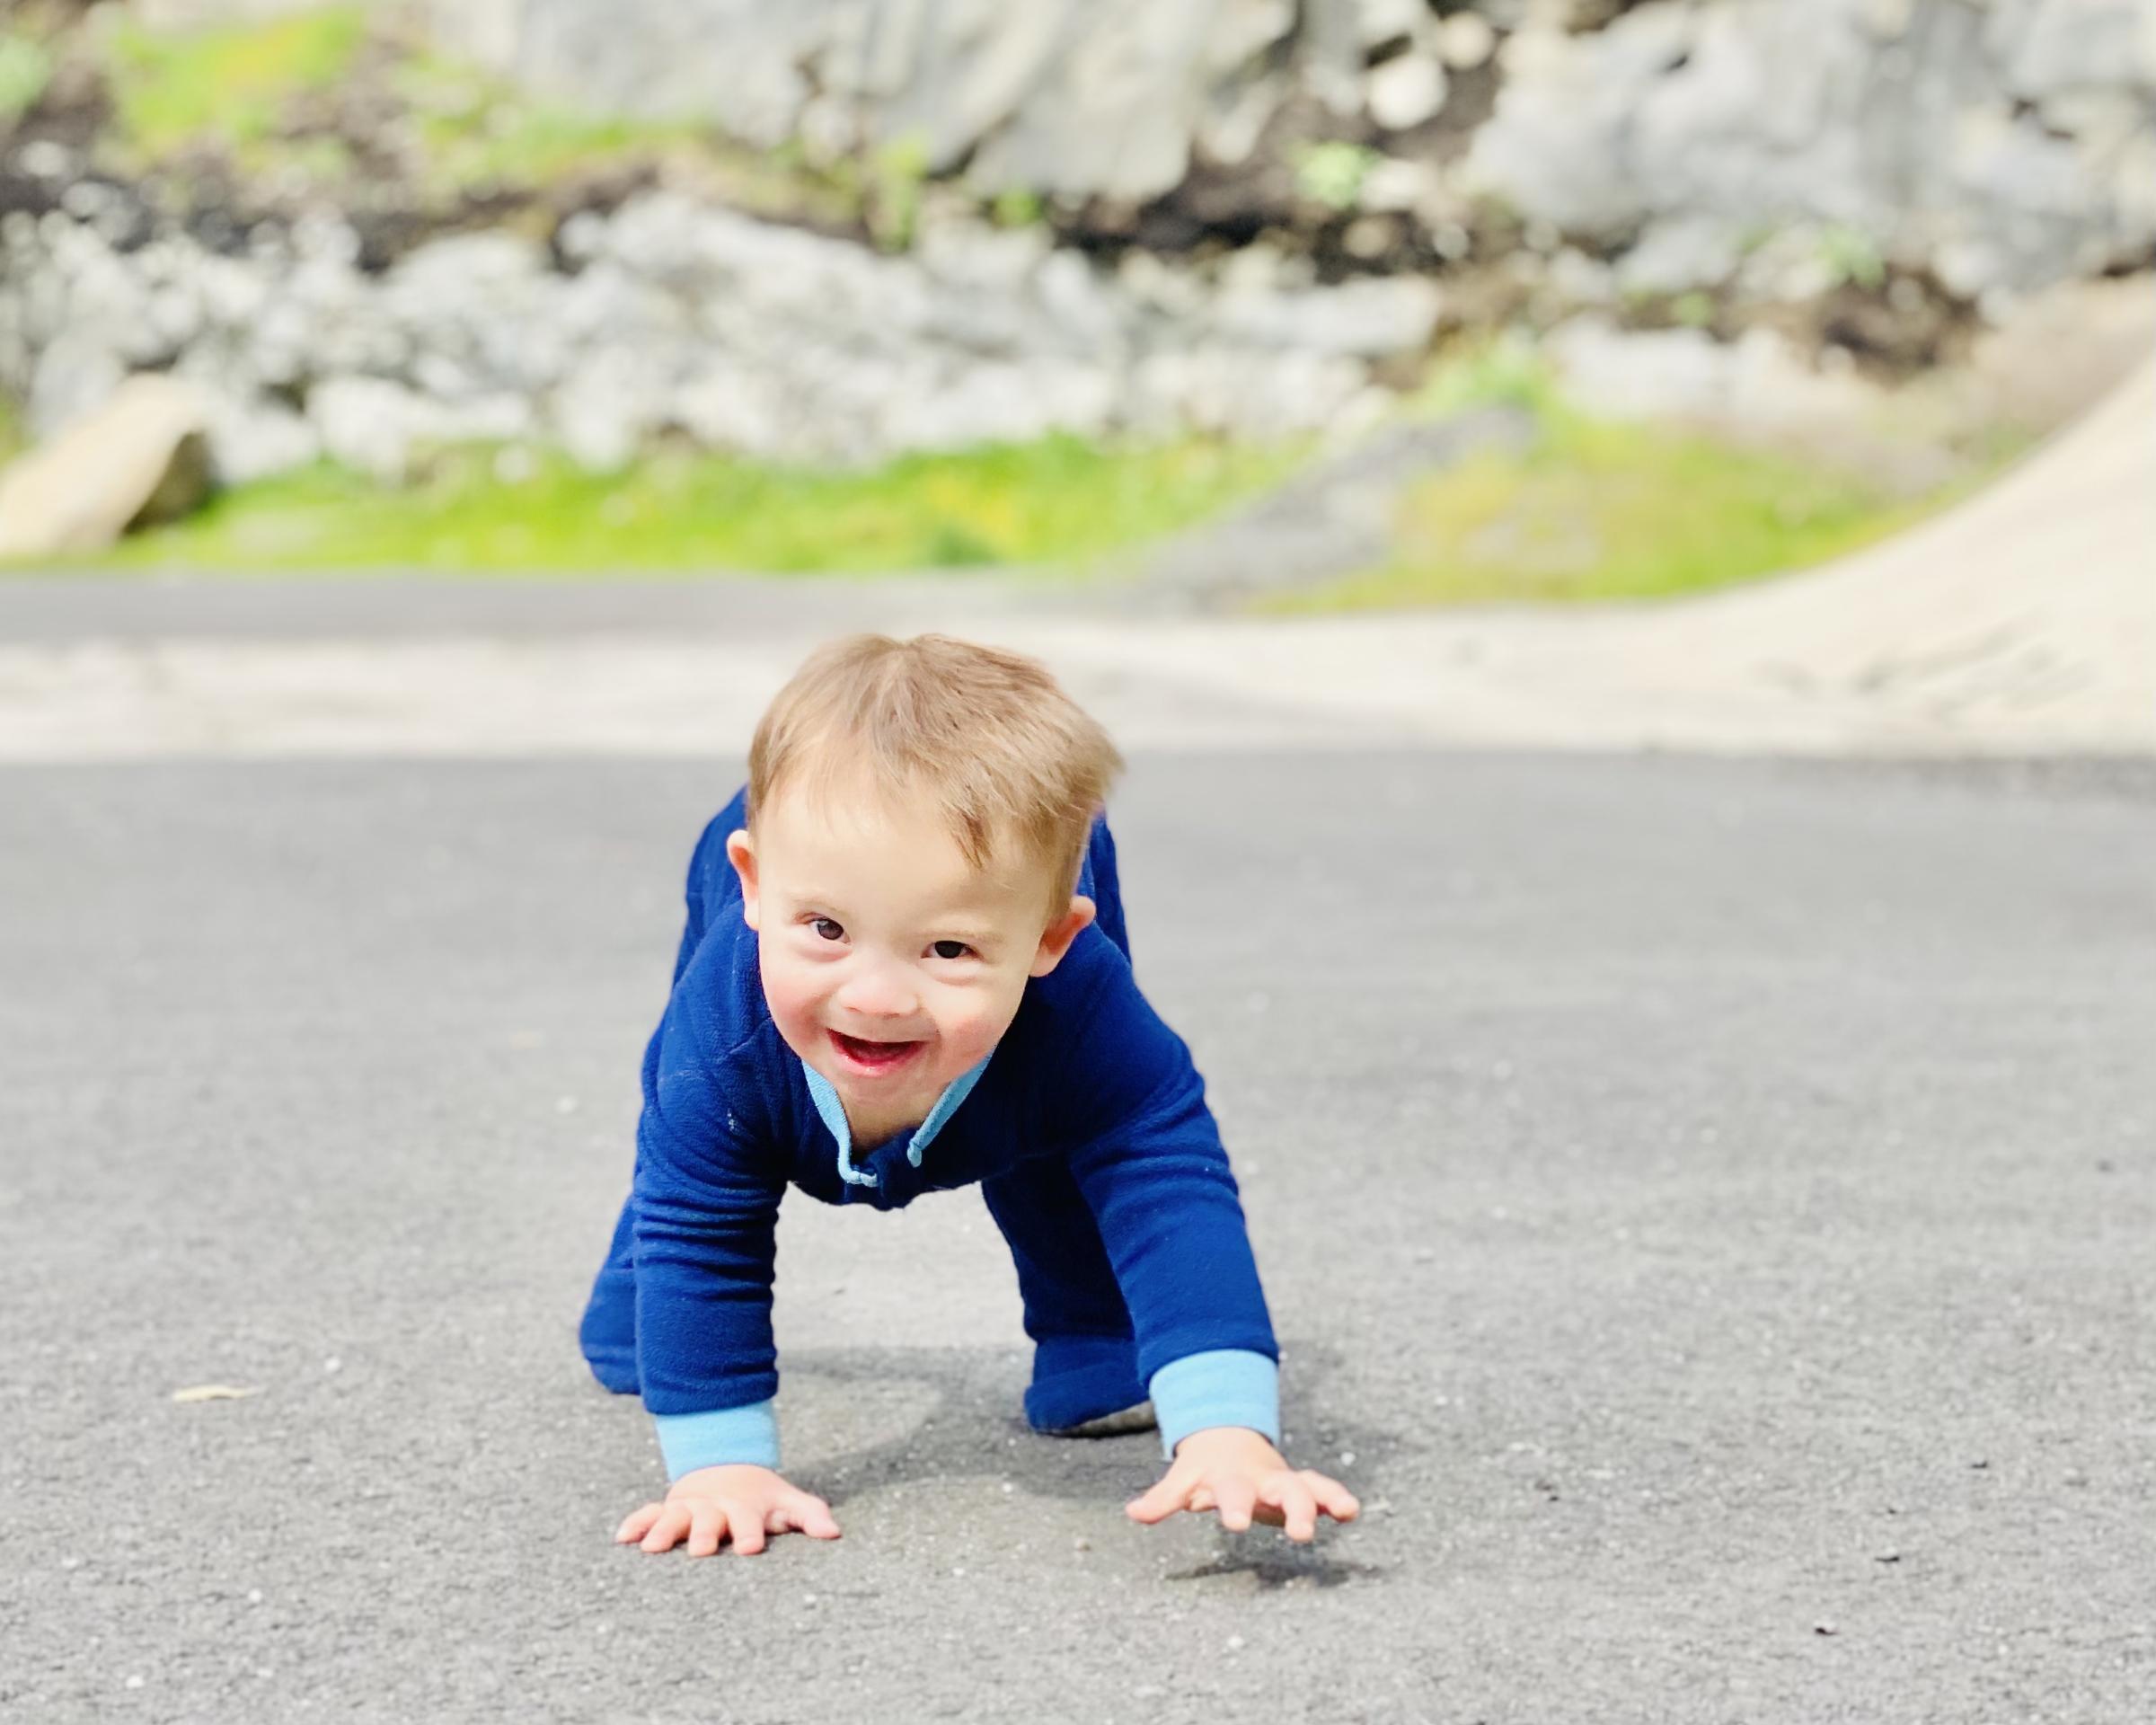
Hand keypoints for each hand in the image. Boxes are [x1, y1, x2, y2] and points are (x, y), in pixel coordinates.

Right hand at [615, 1463, 840, 1556]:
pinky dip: (636, 1523)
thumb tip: (834, 1533)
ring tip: (653, 1548)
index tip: (750, 1547)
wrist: (728, 1466)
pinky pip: (648, 1514)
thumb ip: (810, 1515)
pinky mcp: (668, 1509)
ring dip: (664, 1531)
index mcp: (745, 1507)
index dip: (750, 1532)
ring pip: (675, 1517)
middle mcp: (715, 1507)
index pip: (749, 1520)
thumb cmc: (761, 1498)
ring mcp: (689, 1507)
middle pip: (709, 1520)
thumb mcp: (787, 1502)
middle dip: (704, 1534)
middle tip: (701, 1551)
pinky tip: (622, 1538)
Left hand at [1126, 1427, 1358, 1542]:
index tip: (1235, 1524)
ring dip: (1325, 1500)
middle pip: (1282, 1490)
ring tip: (1345, 1511)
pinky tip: (1352, 1511)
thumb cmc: (1205, 1468)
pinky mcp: (1300, 1488)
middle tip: (1301, 1533)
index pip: (1232, 1493)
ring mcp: (1283, 1483)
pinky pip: (1322, 1490)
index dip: (1233, 1507)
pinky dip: (1336, 1499)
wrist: (1228, 1436)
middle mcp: (1262, 1480)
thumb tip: (1132, 1513)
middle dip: (1293, 1509)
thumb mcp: (1183, 1480)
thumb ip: (1163, 1498)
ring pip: (1310, 1487)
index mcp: (1232, 1479)